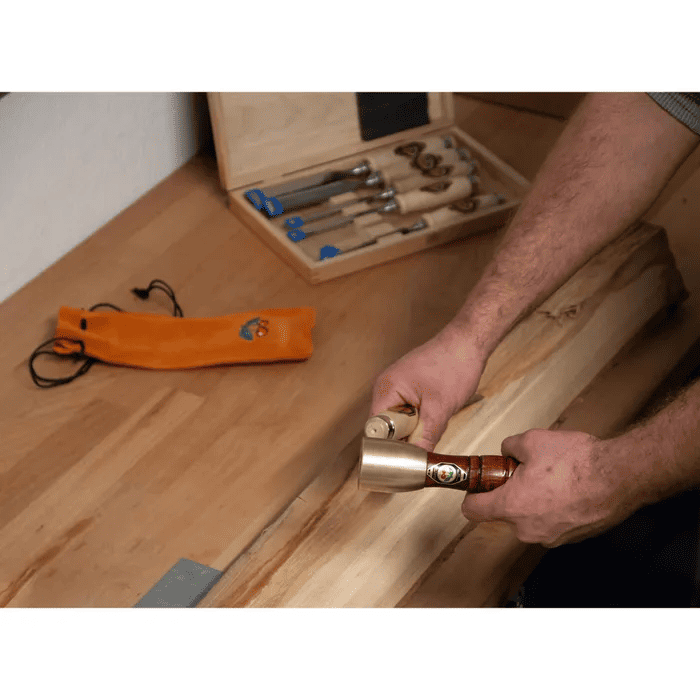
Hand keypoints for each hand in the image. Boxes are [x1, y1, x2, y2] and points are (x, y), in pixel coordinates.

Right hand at [370, 327, 486, 450]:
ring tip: (430, 430)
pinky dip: (419, 421)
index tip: (400, 463)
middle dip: (403, 440)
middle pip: (386, 427)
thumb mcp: (440, 409)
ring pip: (399, 421)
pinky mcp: (408, 388)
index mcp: (386, 389)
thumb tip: (417, 461)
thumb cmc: (454, 365)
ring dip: (413, 430)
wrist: (468, 342)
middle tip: (420, 449)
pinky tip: (433, 420)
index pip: (376, 429)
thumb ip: (426, 437)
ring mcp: (396, 387)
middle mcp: (385, 388)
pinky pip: (407, 413)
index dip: (386, 448)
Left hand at [461, 429, 640, 546]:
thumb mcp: (532, 440)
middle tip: (525, 473)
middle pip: (504, 512)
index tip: (477, 486)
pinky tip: (568, 489)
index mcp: (511, 506)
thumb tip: (507, 451)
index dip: (471, 495)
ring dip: (534, 501)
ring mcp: (550, 537)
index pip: (472, 510)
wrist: (619, 477)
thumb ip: (510, 447)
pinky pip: (551, 522)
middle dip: (511, 493)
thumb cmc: (576, 462)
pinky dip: (554, 508)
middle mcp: (527, 528)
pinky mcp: (570, 538)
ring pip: (529, 517)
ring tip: (553, 479)